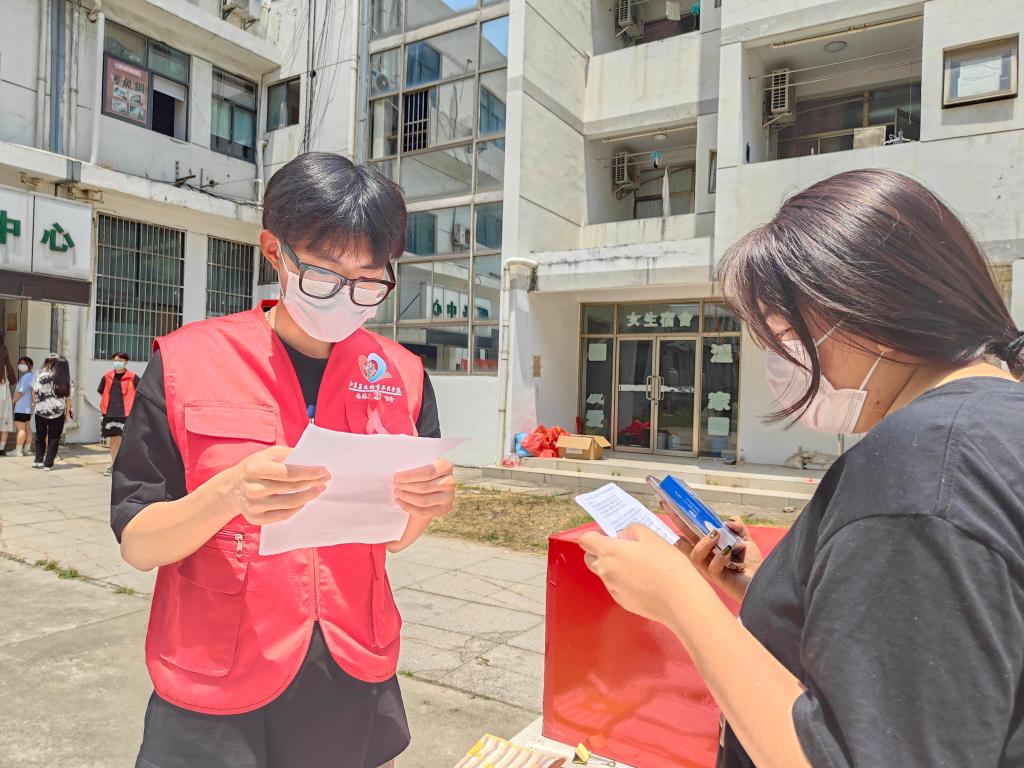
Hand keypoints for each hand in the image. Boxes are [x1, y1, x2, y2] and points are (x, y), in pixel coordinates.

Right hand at [218, 445, 329, 525]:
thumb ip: (289, 454)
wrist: (231, 488)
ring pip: (290, 504)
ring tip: (318, 489)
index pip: (288, 473)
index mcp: (256, 468)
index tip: (324, 471)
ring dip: (309, 497)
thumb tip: (313, 460)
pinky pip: (283, 515)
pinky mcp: (256, 518)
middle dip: (312, 483)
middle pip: (291, 488)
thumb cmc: (255, 467)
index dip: (309, 473)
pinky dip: (297, 508)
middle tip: (325, 479)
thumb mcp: (267, 454)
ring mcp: (254, 506)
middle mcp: (253, 488)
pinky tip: (304, 500)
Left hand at [393, 459, 455, 518]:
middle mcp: (451, 481)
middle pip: (424, 487)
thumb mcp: (420, 464)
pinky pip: (424, 512)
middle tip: (395, 484)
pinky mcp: (445, 509)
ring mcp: (449, 497)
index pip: (427, 472)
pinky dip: (408, 507)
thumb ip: (412, 463)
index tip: (396, 477)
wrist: (429, 487)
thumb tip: (396, 463)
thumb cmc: (421, 473)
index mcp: (445, 466)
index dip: (409, 476)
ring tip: (396, 492)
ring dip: (406, 497)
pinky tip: (399, 501)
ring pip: (423, 501)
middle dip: (406, 486)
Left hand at [579, 523, 697, 626]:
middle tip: (622, 550)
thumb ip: (632, 530)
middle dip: (599, 552)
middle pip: (590, 559)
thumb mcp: (651, 536)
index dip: (595, 535)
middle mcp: (605, 572)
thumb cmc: (666, 563)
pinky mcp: (622, 602)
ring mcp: (613, 589)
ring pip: (604, 574)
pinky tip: (643, 582)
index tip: (609, 535)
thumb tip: (622, 536)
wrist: (680, 599)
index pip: (586, 540)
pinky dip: (623, 582)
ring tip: (638, 567)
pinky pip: (616, 587)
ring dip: (612, 567)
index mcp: (610, 552)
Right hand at [677, 512, 762, 602]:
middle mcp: (706, 558)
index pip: (691, 533)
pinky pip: (712, 567)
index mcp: (709, 548)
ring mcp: (710, 569)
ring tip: (715, 533)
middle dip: (678, 524)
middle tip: (672, 509)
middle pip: (685, 541)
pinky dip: (720, 557)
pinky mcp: (719, 579)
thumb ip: (737, 527)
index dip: (682, 521)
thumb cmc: (752, 564)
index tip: (672, 506)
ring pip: (695, 556)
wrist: (764, 581)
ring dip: (703, 543)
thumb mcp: (745, 540)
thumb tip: (726, 521)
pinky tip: (729, 551)